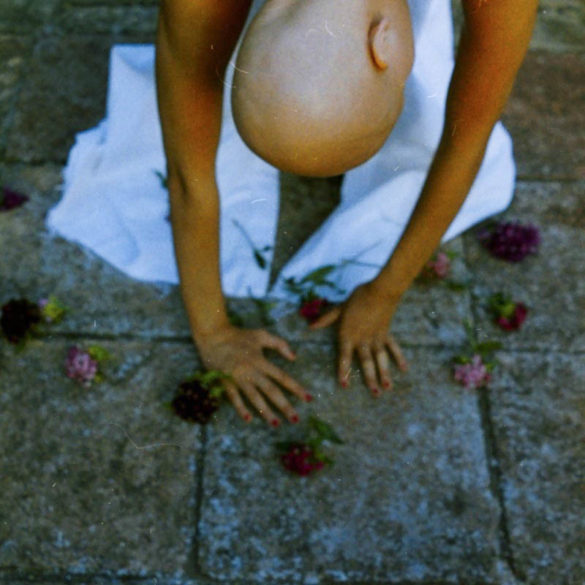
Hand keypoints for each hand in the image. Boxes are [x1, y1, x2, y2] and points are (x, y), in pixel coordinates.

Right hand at [195, 325, 310, 425]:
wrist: (213, 335)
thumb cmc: (239, 335)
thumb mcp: (262, 335)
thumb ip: (280, 344)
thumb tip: (294, 357)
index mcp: (261, 361)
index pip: (282, 377)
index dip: (296, 388)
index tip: (308, 399)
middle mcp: (252, 371)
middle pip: (271, 391)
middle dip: (284, 406)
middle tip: (295, 419)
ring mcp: (238, 378)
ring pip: (254, 397)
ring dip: (266, 411)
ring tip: (276, 424)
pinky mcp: (225, 382)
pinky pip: (234, 398)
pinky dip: (241, 408)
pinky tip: (248, 419)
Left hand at [311, 282, 407, 393]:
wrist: (381, 290)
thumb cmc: (358, 297)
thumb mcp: (339, 308)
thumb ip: (326, 319)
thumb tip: (310, 326)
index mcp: (348, 334)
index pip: (344, 356)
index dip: (344, 371)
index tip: (344, 385)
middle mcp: (362, 340)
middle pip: (366, 362)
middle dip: (370, 379)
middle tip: (374, 394)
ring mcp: (376, 338)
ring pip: (380, 359)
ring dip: (384, 373)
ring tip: (387, 388)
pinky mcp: (387, 333)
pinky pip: (393, 348)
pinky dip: (398, 357)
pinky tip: (403, 369)